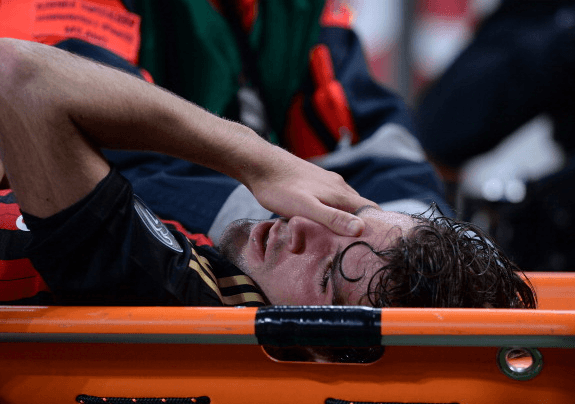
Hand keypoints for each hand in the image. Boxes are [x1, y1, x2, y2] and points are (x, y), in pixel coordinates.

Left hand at [244, 146, 378, 235]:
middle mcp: (338, 185)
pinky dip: (333, 209)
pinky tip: (322, 218)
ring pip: (345, 202)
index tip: (379, 243)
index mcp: (340, 194)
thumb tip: (361, 229)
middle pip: (360, 207)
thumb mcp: (306, 209)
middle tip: (360, 245)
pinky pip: (331, 197)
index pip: (371, 210)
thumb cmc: (280, 189)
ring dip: (347, 217)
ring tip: (342, 236)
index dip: (378, 226)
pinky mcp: (314, 180)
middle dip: (363, 224)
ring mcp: (326, 181)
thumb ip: (333, 219)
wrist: (260, 164)